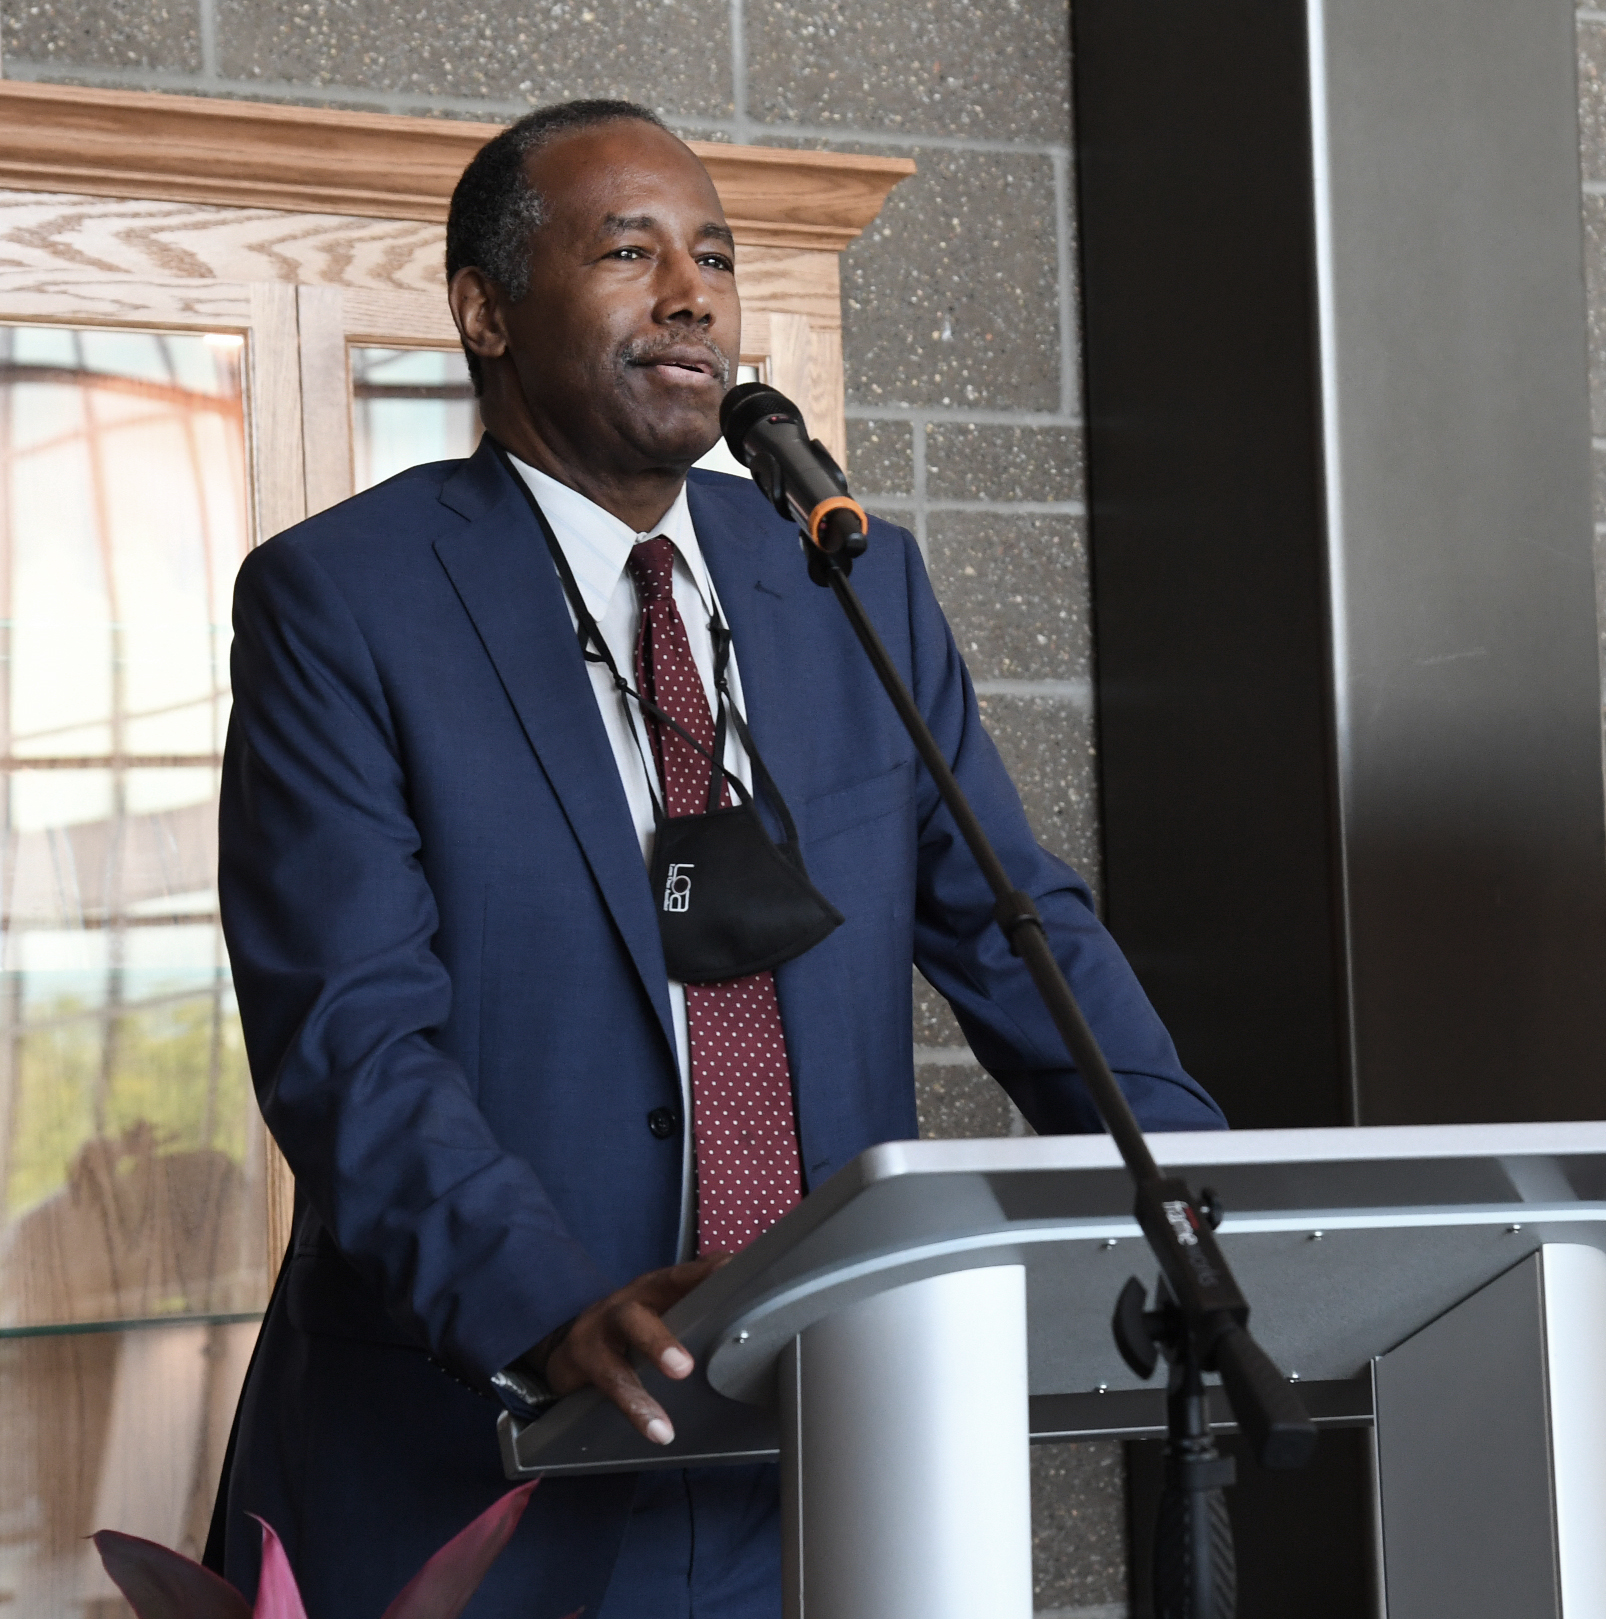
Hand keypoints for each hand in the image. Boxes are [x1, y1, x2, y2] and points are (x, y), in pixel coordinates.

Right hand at [543, 1256, 726, 1445]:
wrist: (569, 1344)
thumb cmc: (629, 1329)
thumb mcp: (659, 1310)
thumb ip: (696, 1307)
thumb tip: (748, 1319)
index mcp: (653, 1289)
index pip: (680, 1276)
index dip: (704, 1274)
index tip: (731, 1275)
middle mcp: (627, 1303)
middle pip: (641, 1312)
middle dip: (659, 1339)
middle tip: (683, 1367)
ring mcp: (601, 1329)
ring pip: (618, 1356)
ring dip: (642, 1382)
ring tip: (664, 1411)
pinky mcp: (582, 1359)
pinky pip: (609, 1383)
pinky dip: (634, 1409)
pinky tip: (658, 1430)